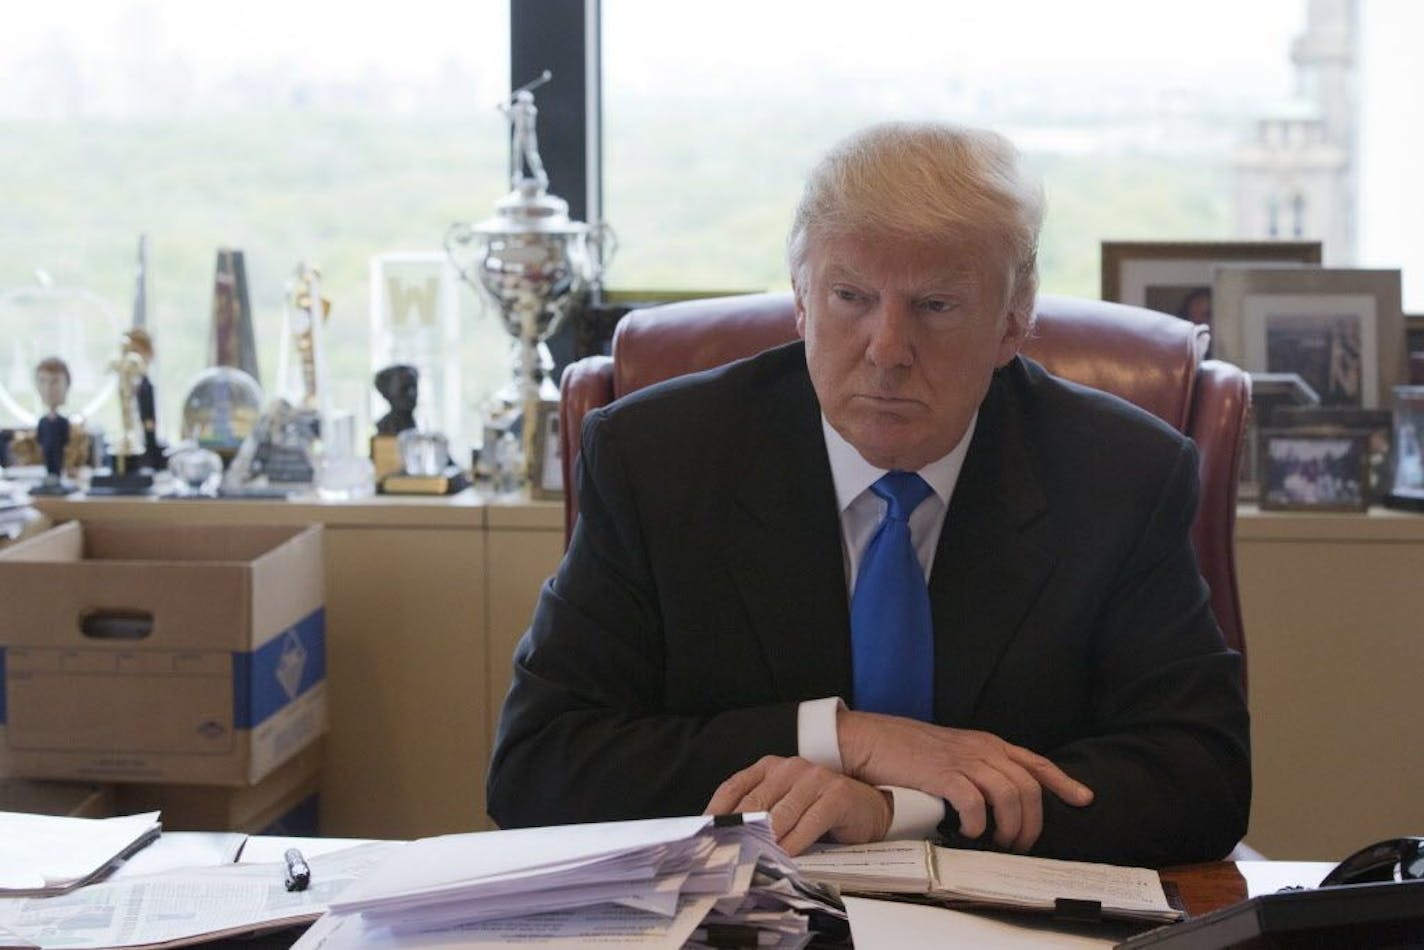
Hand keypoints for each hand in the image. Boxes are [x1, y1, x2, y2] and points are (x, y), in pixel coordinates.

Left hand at [704, 755, 892, 855]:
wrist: (867, 807)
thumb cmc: (819, 809)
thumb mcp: (784, 806)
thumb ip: (759, 813)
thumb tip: (726, 839)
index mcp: (770, 768)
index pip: (734, 787)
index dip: (716, 811)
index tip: (704, 834)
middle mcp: (790, 768)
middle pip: (754, 802)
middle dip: (739, 831)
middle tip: (725, 854)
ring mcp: (814, 779)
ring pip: (781, 814)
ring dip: (766, 841)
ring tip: (752, 860)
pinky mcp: (835, 795)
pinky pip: (809, 823)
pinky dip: (795, 843)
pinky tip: (786, 857)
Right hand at [838, 710, 1093, 851]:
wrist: (868, 739)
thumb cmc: (904, 750)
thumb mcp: (951, 752)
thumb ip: (975, 768)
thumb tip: (995, 800)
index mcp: (986, 743)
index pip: (1035, 762)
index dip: (1063, 782)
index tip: (1083, 799)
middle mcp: (981, 749)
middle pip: (1028, 786)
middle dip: (1032, 822)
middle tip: (1020, 844)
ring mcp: (963, 760)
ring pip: (1009, 795)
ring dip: (1010, 826)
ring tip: (998, 842)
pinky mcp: (942, 774)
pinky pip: (975, 802)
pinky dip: (978, 823)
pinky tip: (968, 832)